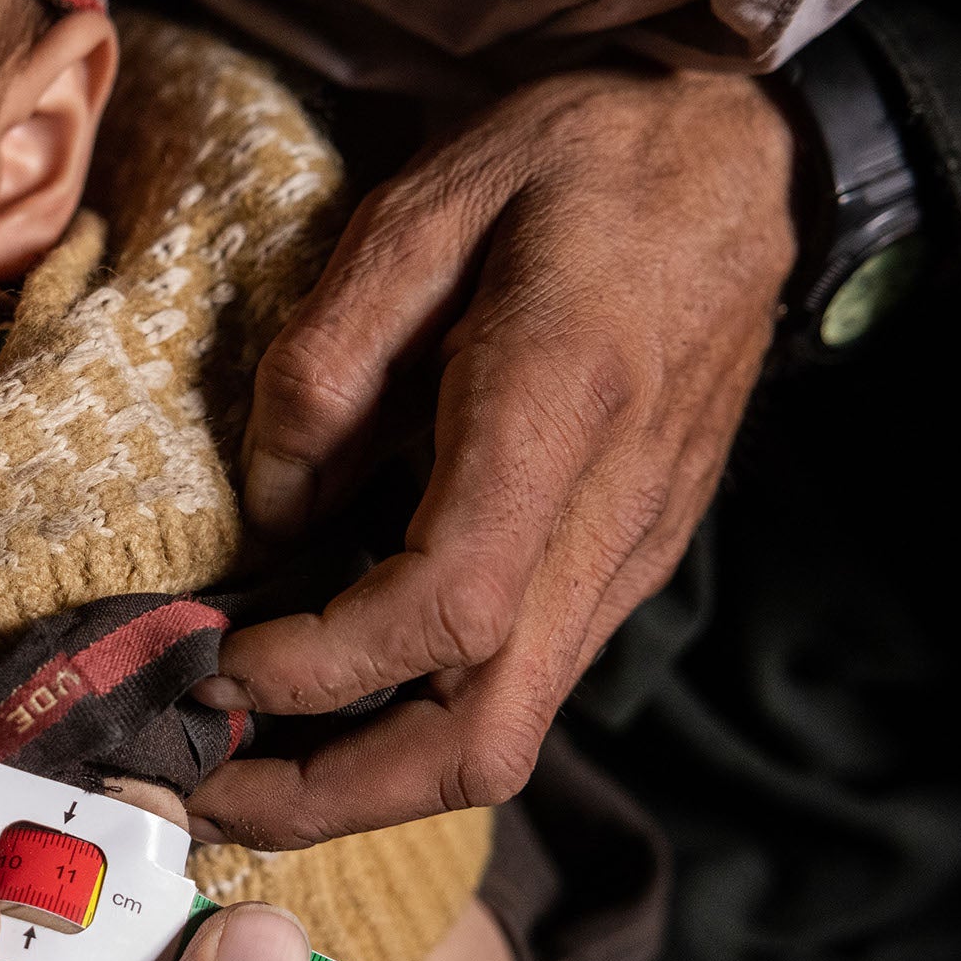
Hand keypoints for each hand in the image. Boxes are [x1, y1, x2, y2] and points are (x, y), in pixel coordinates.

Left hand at [192, 67, 795, 846]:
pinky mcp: (626, 566)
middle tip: (206, 791)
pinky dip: (412, 723)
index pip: (446, 608)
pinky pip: (520, 686)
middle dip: (334, 795)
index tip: (220, 663)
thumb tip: (269, 511)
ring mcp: (629, 556)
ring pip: (505, 736)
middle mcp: (608, 517)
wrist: (755, 166)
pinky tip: (330, 696)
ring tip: (245, 766)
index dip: (322, 666)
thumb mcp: (425, 203)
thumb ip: (328, 359)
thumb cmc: (584, 165)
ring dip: (367, 781)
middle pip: (482, 737)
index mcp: (558, 410)